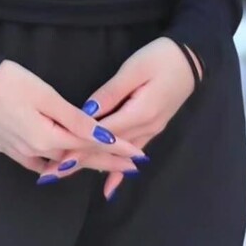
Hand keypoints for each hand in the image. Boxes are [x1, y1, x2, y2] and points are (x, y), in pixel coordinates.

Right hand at [0, 59, 149, 176]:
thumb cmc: (9, 82)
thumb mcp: (46, 95)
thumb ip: (74, 118)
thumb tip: (101, 135)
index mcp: (48, 139)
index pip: (90, 148)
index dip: (116, 151)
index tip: (139, 156)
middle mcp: (35, 152)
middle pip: (77, 159)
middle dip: (107, 163)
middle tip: (132, 167)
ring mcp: (18, 152)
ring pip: (57, 163)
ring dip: (82, 164)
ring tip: (104, 165)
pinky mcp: (5, 147)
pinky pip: (37, 162)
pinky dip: (54, 164)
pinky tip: (59, 164)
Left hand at [31, 38, 204, 199]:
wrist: (192, 59)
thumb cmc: (161, 58)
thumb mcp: (134, 69)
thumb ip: (111, 92)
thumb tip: (87, 111)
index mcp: (139, 113)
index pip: (103, 135)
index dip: (79, 145)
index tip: (57, 157)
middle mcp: (146, 129)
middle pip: (108, 149)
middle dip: (80, 160)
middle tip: (52, 174)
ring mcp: (150, 131)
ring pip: (118, 154)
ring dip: (93, 164)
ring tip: (67, 175)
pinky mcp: (152, 128)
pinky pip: (132, 153)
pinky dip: (119, 170)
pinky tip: (109, 187)